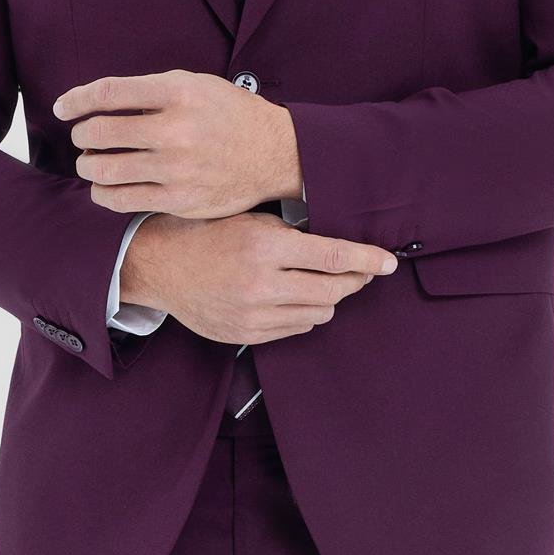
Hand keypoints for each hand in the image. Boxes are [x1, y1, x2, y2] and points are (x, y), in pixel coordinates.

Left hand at [53, 70, 301, 218]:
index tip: (63, 108)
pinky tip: (103, 188)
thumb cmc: (230, 115)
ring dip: (87, 165)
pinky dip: (103, 193)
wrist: (275, 153)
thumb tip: (99, 103)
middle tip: (82, 137)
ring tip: (90, 162)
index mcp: (177, 93)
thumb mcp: (196, 86)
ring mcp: (176, 169)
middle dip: (81, 135)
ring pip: (105, 169)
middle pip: (100, 132)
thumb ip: (152, 92)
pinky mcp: (179, 200)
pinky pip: (122, 200)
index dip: (76, 100)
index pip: (108, 93)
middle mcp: (176, 130)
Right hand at [121, 212, 396, 346]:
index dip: (367, 260)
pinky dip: (304, 313)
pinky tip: (292, 297)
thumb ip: (296, 234)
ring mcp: (254, 313)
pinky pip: (297, 328)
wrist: (164, 266)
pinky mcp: (247, 334)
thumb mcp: (253, 220)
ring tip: (316, 281)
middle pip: (333, 290)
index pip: (333, 257)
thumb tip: (345, 250)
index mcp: (265, 246)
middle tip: (359, 272)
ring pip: (319, 313)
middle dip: (353, 280)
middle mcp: (261, 283)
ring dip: (327, 297)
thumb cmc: (211, 234)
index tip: (389, 263)